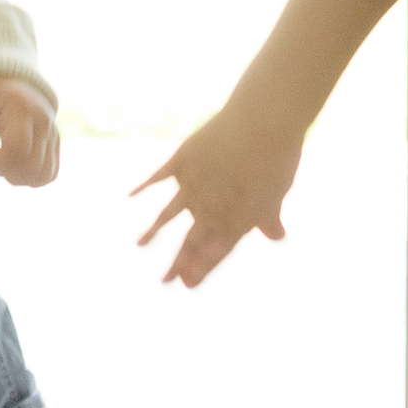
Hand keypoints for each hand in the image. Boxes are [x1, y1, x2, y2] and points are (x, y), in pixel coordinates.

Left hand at [0, 73, 60, 185]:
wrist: (10, 79)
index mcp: (22, 110)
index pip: (18, 151)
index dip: (0, 161)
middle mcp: (43, 123)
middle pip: (32, 168)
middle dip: (6, 172)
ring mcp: (52, 134)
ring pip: (43, 176)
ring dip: (19, 177)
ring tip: (5, 158)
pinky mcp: (55, 144)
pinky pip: (50, 174)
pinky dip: (31, 177)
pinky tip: (16, 162)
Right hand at [131, 101, 303, 287]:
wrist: (263, 122)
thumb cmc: (277, 158)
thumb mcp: (276, 192)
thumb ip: (269, 217)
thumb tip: (277, 236)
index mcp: (235, 220)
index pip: (215, 252)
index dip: (202, 270)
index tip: (188, 284)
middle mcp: (209, 209)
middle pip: (190, 242)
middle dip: (178, 263)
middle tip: (164, 281)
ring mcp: (192, 185)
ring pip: (168, 215)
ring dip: (154, 232)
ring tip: (140, 245)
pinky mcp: (182, 161)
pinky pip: (158, 178)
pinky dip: (143, 187)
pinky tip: (130, 195)